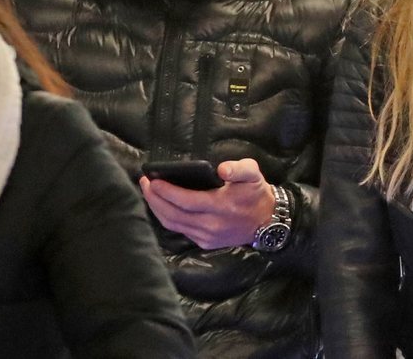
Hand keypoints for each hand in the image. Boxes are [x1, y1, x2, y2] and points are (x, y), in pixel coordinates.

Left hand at [139, 158, 274, 249]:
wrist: (267, 222)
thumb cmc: (256, 194)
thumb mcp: (254, 174)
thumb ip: (239, 169)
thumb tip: (222, 169)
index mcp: (221, 206)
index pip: (186, 201)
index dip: (166, 191)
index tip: (152, 179)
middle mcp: (211, 225)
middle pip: (173, 214)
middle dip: (155, 198)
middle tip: (144, 182)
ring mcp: (207, 237)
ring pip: (173, 225)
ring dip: (157, 209)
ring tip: (148, 192)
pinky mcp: (205, 243)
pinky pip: (180, 231)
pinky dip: (167, 218)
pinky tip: (161, 206)